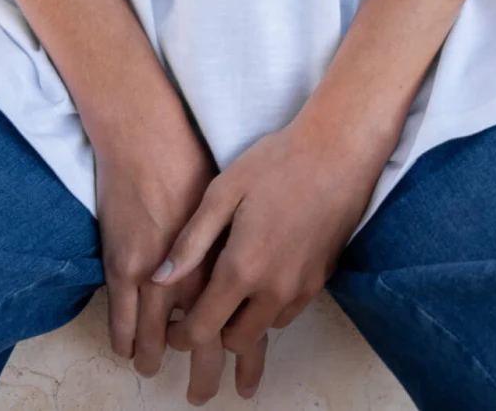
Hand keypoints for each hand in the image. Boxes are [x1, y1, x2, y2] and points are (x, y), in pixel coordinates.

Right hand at [92, 110, 230, 401]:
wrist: (145, 131)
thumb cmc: (191, 157)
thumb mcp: (233, 199)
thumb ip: (236, 247)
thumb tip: (246, 279)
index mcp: (225, 258)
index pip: (236, 321)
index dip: (240, 353)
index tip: (242, 375)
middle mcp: (194, 273)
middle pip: (201, 339)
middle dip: (203, 371)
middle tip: (201, 394)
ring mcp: (156, 273)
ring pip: (158, 336)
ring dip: (157, 358)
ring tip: (155, 373)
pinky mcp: (124, 265)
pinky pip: (123, 319)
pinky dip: (126, 339)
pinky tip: (129, 351)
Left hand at [149, 109, 393, 402]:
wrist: (337, 153)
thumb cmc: (275, 164)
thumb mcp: (223, 192)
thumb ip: (191, 241)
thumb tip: (158, 279)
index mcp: (243, 268)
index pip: (204, 329)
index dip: (182, 337)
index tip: (172, 328)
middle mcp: (274, 290)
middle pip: (236, 341)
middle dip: (214, 331)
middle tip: (201, 304)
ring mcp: (302, 289)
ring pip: (264, 329)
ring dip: (244, 319)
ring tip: (233, 286)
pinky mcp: (321, 282)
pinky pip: (287, 312)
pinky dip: (269, 306)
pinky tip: (262, 272)